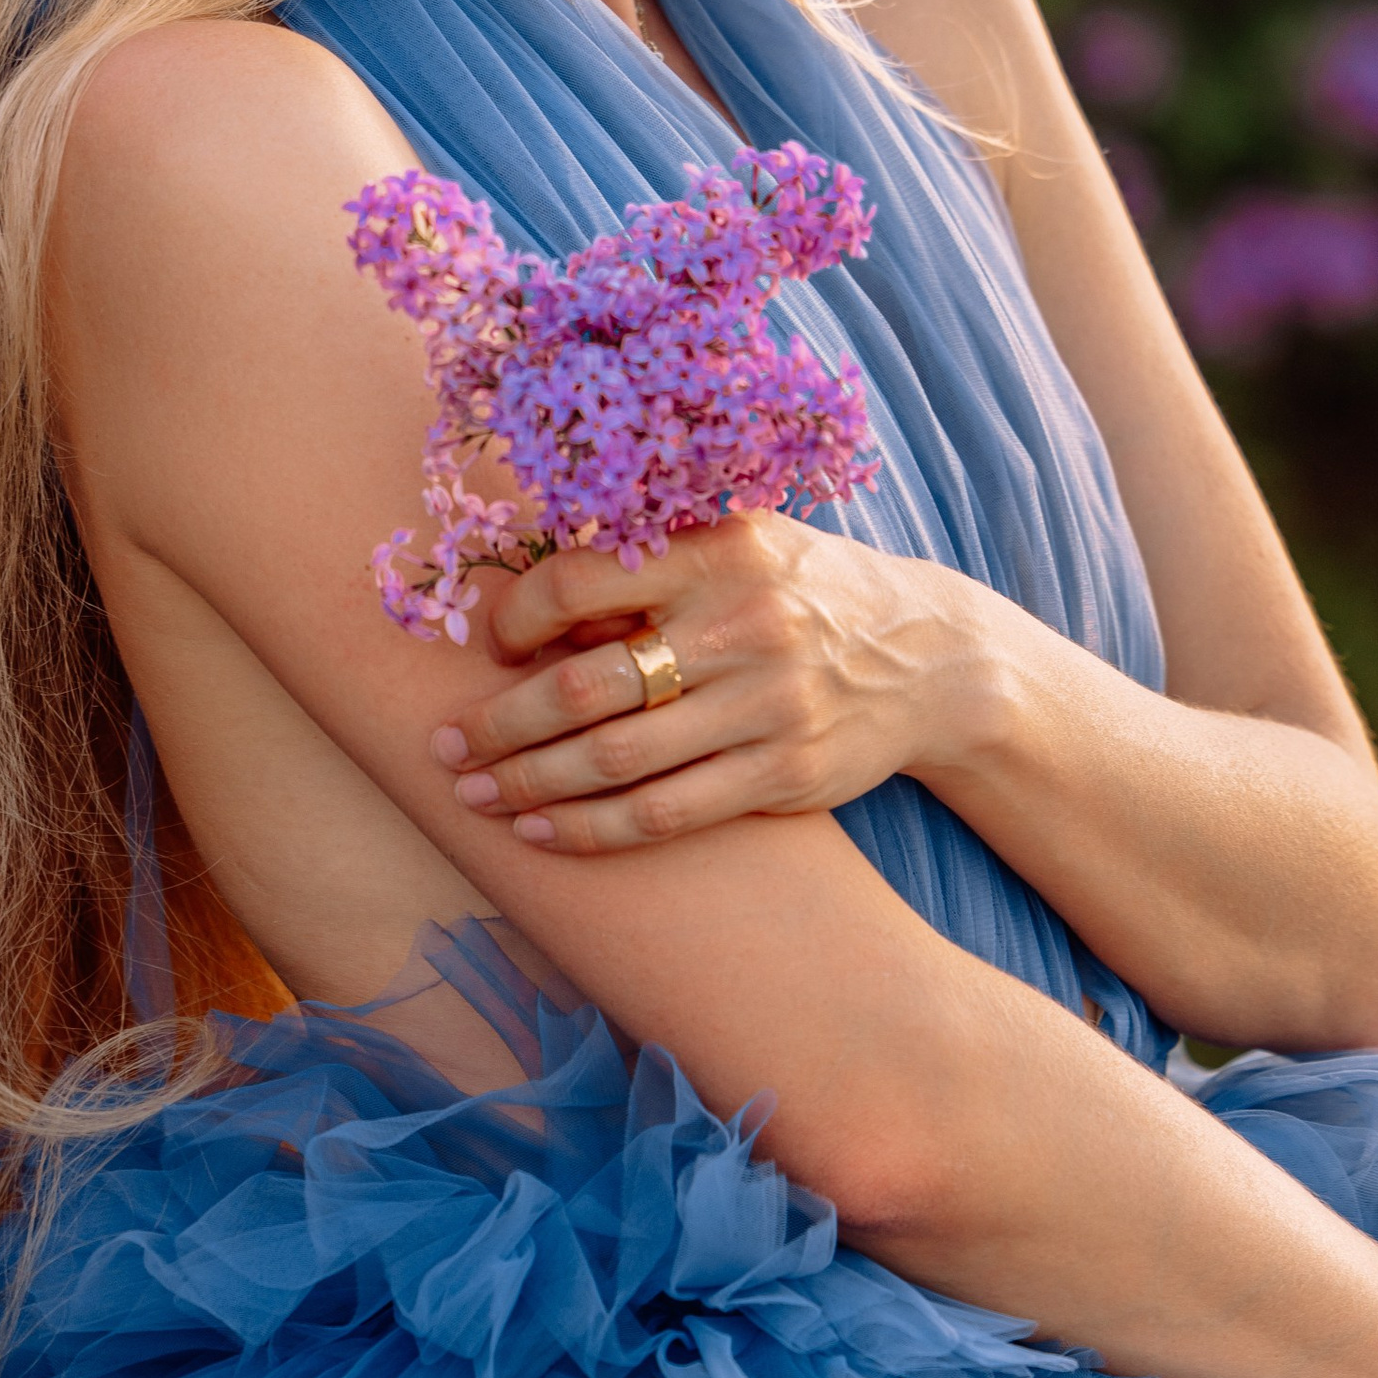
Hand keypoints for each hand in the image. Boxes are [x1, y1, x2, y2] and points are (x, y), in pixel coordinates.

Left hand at [429, 514, 992, 850]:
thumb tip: (529, 602)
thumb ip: (651, 562)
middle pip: (585, 684)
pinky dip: (592, 829)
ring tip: (475, 796)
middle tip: (446, 746)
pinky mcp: (784, 773)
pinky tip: (544, 833)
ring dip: (529, 784)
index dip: (517, 618)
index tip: (489, 644)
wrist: (932, 658)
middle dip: (500, 723)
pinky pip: (665, 813)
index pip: (583, 581)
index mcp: (720, 549)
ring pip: (615, 759)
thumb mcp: (743, 544)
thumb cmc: (805, 592)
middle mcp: (744, 623)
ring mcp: (767, 704)